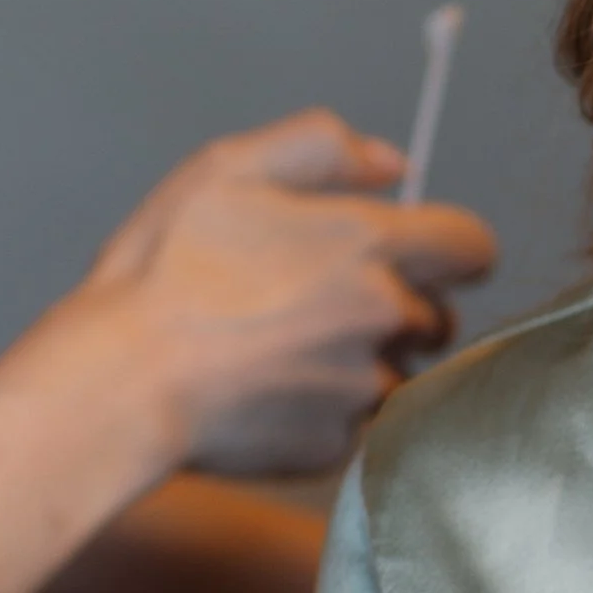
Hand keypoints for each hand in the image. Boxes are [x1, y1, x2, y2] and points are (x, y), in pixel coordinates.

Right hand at [69, 109, 496, 475]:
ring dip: (367, 363)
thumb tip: (395, 163)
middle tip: (326, 304)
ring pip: (400, 375)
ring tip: (288, 351)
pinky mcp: (336, 445)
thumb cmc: (165, 269)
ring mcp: (364, 389)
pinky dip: (325, 412)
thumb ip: (321, 147)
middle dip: (402, 309)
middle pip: (439, 317)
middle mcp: (385, 319)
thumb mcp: (228, 169)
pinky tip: (268, 393)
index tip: (429, 256)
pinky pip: (354, 426)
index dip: (455, 249)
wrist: (120, 382)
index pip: (473, 247)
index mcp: (371, 245)